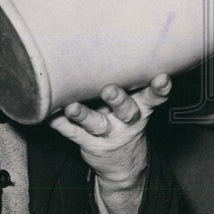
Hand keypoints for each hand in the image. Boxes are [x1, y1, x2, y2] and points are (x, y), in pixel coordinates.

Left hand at [48, 74, 170, 213]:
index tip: (162, 78)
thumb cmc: (125, 120)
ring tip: (72, 107)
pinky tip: (52, 116)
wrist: (123, 165)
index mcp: (141, 108)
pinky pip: (73, 133)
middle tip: (109, 90)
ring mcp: (107, 134)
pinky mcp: (88, 143)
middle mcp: (126, 121)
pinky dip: (61, 124)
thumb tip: (115, 47)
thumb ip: (130, 83)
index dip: (159, 88)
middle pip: (125, 110)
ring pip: (96, 124)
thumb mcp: (137, 105)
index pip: (154, 97)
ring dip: (83, 115)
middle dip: (118, 100)